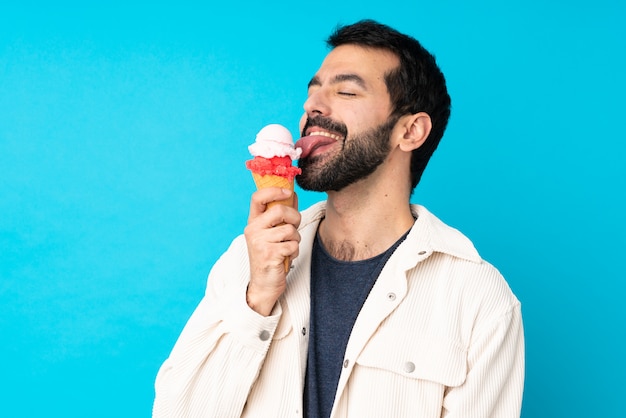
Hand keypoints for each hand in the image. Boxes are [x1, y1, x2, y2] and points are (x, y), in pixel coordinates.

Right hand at [244, 187, 300, 315]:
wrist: (264, 284)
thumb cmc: (271, 256)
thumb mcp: (272, 233)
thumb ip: (280, 215)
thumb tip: (292, 194)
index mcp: (253, 222)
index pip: (257, 197)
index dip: (274, 190)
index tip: (288, 192)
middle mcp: (253, 230)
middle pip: (280, 210)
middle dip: (295, 218)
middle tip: (294, 227)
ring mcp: (259, 242)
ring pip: (290, 229)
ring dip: (295, 239)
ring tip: (287, 247)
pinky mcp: (269, 254)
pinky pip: (292, 245)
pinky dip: (295, 251)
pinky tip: (286, 257)